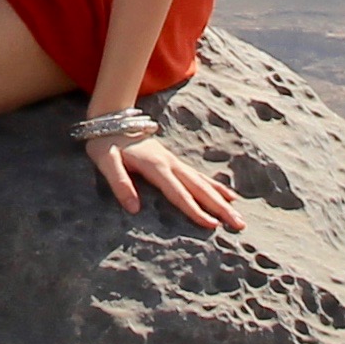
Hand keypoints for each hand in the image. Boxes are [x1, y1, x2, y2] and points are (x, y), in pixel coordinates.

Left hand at [87, 117, 241, 231]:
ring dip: (221, 199)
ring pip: (202, 182)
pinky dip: (214, 186)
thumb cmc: (104, 143)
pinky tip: (227, 195)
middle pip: (199, 188)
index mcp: (156, 167)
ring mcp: (173, 161)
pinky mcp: (172, 161)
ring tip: (239, 214)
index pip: (179, 193)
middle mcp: (170, 164)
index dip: (195, 210)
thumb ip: (120, 183)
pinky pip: (198, 176)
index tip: (212, 225)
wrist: (110, 117)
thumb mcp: (105, 162)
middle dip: (220, 208)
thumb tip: (134, 209)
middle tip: (239, 224)